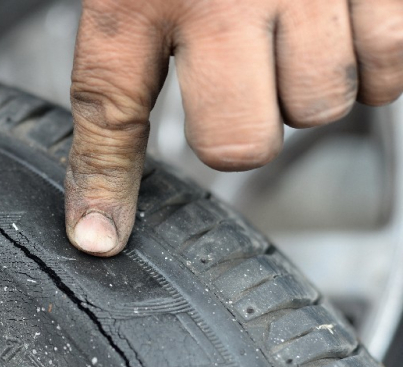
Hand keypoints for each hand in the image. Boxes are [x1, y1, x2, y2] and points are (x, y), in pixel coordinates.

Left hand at [66, 0, 402, 255]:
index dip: (103, 185)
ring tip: (299, 24)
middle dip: (245, 129)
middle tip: (245, 79)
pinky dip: (376, 59)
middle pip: (240, 143)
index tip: (100, 237)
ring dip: (313, 83)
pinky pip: (391, 68)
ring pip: (323, 106)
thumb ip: (125, 46)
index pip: (110, 109)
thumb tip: (108, 139)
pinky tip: (349, 17)